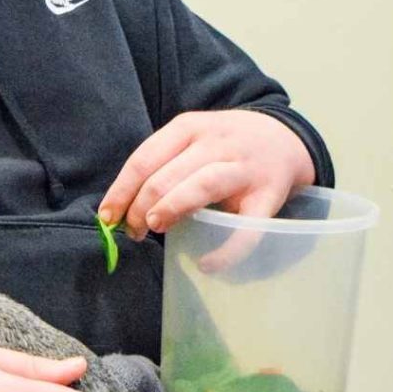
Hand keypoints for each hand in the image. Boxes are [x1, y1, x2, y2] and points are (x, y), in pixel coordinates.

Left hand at [98, 110, 314, 269]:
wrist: (285, 138)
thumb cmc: (224, 145)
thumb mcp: (192, 138)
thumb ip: (164, 164)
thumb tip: (122, 208)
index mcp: (189, 127)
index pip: (144, 158)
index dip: (122, 190)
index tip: (107, 217)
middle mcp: (215, 143)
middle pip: (168, 173)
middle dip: (141, 205)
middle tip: (132, 230)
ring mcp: (244, 168)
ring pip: (203, 185)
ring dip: (173, 208)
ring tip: (154, 228)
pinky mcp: (270, 195)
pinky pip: (248, 227)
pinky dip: (227, 249)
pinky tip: (207, 263)